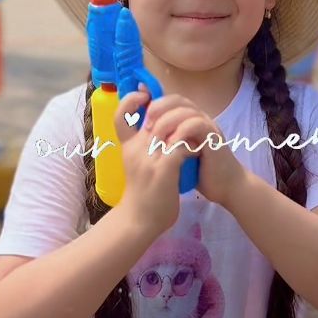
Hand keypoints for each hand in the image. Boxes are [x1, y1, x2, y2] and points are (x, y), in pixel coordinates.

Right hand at [113, 89, 193, 237]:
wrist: (139, 222)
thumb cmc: (140, 194)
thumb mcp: (136, 165)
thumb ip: (142, 148)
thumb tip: (155, 131)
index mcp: (127, 147)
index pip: (120, 115)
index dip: (131, 100)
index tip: (145, 95)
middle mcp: (136, 148)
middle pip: (150, 116)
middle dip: (170, 109)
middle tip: (184, 112)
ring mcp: (149, 158)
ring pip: (170, 128)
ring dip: (185, 127)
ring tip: (195, 133)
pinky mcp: (164, 169)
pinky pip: (181, 145)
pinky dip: (191, 144)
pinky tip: (196, 151)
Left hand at [142, 94, 245, 209]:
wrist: (226, 186)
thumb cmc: (198, 171)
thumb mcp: (175, 154)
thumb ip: (163, 142)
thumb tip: (141, 135)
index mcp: (186, 119)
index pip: (168, 100)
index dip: (151, 100)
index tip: (137, 111)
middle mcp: (197, 117)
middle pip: (176, 99)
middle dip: (157, 108)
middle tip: (145, 125)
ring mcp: (207, 125)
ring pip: (185, 110)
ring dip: (166, 121)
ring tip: (155, 137)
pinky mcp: (214, 136)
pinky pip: (198, 125)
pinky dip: (182, 132)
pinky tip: (172, 145)